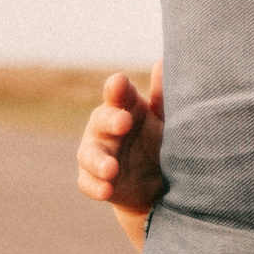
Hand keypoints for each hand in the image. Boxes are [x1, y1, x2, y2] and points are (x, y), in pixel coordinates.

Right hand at [77, 64, 165, 252]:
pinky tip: (106, 190)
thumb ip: (162, 97)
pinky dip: (95, 186)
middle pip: (102, 119)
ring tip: (111, 169)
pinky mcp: (93, 178)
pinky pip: (88, 182)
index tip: (119, 82)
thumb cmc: (159, 141)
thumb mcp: (165, 121)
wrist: (158, 185)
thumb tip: (163, 63)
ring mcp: (97, 152)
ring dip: (99, 161)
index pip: (117, 92)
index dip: (116, 87)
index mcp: (124, 107)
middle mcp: (105, 126)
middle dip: (111, 120)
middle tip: (124, 123)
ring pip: (90, 153)